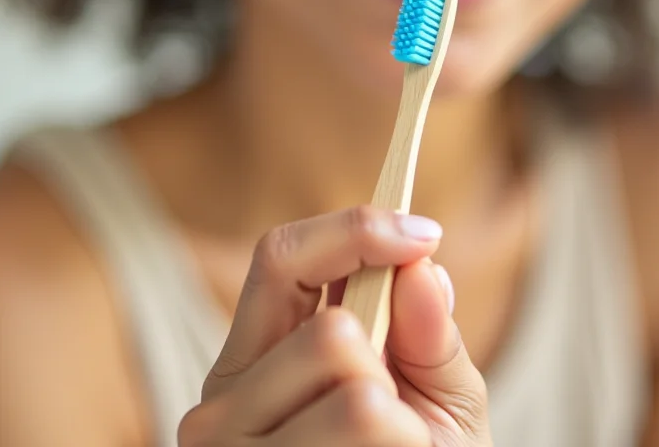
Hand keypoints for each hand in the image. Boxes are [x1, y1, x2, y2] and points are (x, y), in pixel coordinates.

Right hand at [177, 206, 491, 445]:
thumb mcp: (436, 405)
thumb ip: (430, 338)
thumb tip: (425, 268)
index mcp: (256, 355)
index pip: (280, 256)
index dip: (354, 231)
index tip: (426, 234)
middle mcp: (222, 405)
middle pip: (331, 331)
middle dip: (389, 365)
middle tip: (388, 410)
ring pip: (360, 400)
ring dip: (403, 429)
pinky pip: (372, 433)